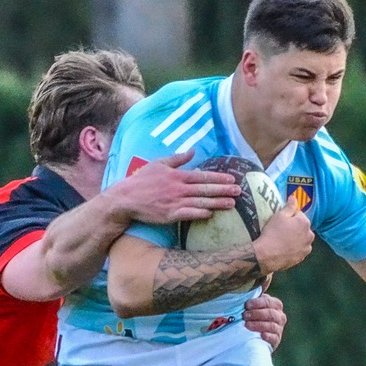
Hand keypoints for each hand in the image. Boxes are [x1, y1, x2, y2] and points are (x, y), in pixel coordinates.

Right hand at [111, 152, 239, 224]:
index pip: (202, 176)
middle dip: (223, 190)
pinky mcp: (170, 215)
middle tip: (239, 191)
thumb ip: (177, 158)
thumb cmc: (142, 180)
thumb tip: (192, 150)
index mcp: (177, 175)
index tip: (232, 179)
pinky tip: (211, 214)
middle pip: (205, 189)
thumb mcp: (158, 164)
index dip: (218, 178)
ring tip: (232, 204)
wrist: (126, 199)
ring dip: (217, 203)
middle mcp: (178, 188)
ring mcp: (174, 202)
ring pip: (200, 202)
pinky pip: (188, 214)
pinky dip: (200, 214)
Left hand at [243, 292, 286, 348]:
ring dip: (258, 325)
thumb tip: (257, 279)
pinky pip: (274, 338)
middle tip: (244, 315)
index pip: (269, 302)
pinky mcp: (276, 341)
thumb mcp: (253, 305)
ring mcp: (279, 329)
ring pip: (271, 326)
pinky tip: (261, 335)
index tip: (247, 305)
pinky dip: (268, 336)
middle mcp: (280, 316)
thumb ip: (254, 294)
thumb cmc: (252, 316)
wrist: (253, 335)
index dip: (258, 303)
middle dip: (256, 314)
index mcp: (275, 305)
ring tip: (246, 325)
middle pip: (270, 314)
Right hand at [252, 194, 314, 275]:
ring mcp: (306, 248)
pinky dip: (294, 249)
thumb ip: (289, 206)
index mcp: (305, 222)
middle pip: (302, 228)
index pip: (299, 214)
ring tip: (283, 241)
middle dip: (295, 228)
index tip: (282, 221)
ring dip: (296, 239)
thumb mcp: (279, 216)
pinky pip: (299, 250)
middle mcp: (310, 235)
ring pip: (302, 239)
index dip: (290, 217)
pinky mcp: (302, 258)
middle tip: (282, 231)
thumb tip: (294, 197)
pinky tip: (285, 249)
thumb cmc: (273, 233)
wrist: (267, 255)